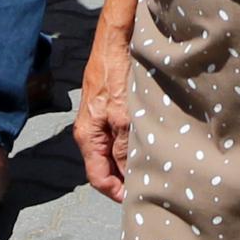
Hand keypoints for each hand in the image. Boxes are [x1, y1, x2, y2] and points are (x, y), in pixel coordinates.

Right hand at [73, 31, 132, 199]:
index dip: (115, 192)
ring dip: (128, 162)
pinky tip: (148, 145)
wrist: (114, 40)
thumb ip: (124, 146)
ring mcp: (99, 120)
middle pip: (104, 167)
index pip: (97, 178)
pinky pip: (118, 136)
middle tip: (147, 186)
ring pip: (112, 151)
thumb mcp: (123, 114)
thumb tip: (129, 174)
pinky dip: (131, 145)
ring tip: (151, 169)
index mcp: (87, 137)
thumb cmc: (115, 74)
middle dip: (123, 179)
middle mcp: (90, 131)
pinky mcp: (109, 108)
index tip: (135, 198)